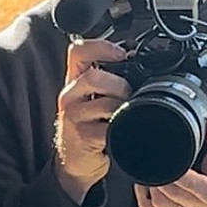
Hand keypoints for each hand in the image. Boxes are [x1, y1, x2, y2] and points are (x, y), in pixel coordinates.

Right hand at [54, 38, 130, 202]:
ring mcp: (74, 116)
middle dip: (120, 85)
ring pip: (104, 103)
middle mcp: (70, 95)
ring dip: (123, 108)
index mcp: (74, 80)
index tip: (122, 54)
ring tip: (126, 115)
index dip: (101, 47)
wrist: (76, 160)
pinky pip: (108, 127)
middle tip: (129, 96)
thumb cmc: (88, 125)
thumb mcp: (92, 97)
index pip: (78, 51)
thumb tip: (135, 60)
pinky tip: (122, 129)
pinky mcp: (83, 137)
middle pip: (93, 76)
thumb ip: (107, 78)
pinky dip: (122, 127)